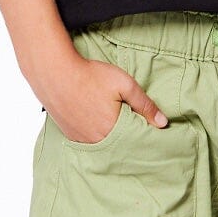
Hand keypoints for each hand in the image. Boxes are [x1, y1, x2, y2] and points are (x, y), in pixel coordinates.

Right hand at [39, 55, 168, 143]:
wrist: (54, 71)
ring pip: (103, 144)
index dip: (141, 132)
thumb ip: (145, 104)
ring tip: (109, 117)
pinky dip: (94, 134)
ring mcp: (81, 139)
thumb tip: (163, 123)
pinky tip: (94, 120)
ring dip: (109, 136)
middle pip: (119, 144)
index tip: (145, 125)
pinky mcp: (69, 135)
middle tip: (125, 118)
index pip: (135, 140)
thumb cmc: (90, 75)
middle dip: (126, 135)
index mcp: (113, 130)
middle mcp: (97, 140)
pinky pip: (87, 141)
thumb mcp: (124, 85)